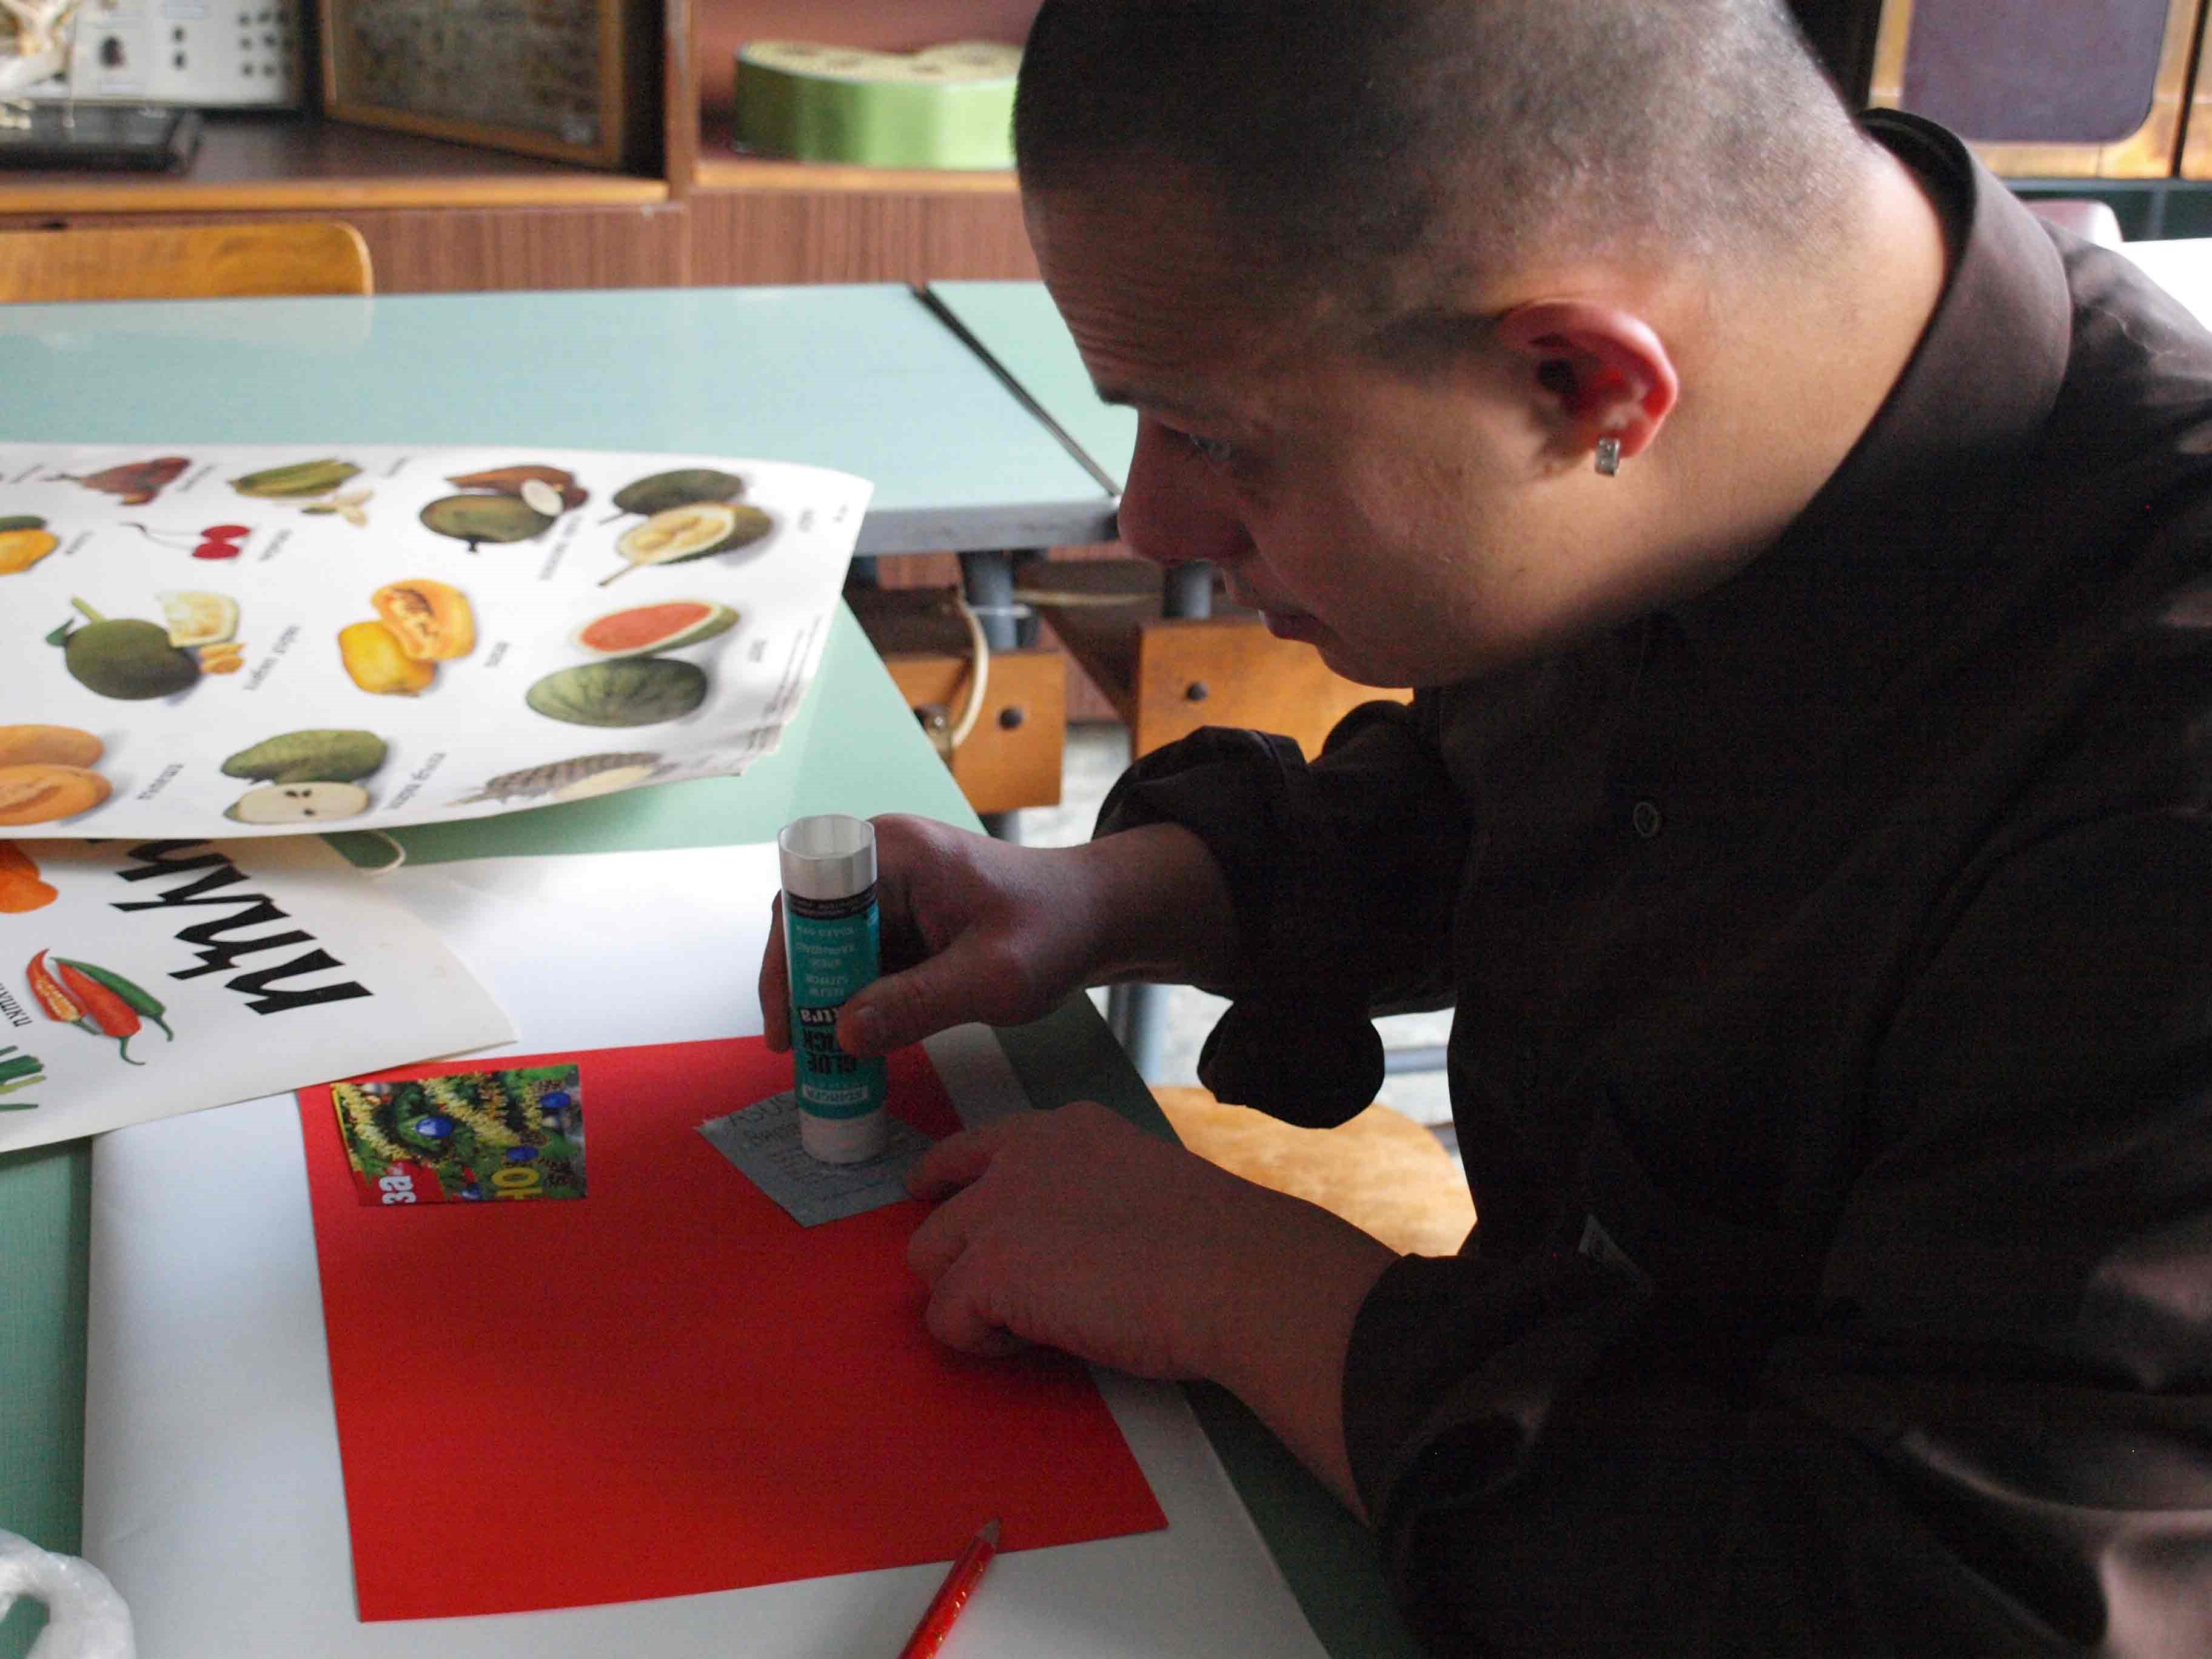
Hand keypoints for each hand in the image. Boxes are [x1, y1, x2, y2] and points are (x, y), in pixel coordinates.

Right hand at [758, 815, 1235, 1057]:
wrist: (1098, 917)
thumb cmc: (1056, 930)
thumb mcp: (993, 977)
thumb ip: (919, 1005)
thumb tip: (844, 1034)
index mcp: (893, 852)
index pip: (808, 900)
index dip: (789, 961)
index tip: (791, 1024)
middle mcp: (879, 860)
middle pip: (810, 925)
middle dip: (803, 990)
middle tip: (800, 1054)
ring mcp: (889, 888)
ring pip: (831, 947)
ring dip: (826, 1000)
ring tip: (822, 1061)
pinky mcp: (902, 916)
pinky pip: (861, 958)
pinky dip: (856, 1000)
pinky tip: (857, 1043)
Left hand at [906, 1101, 1397, 1511]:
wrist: (1237, 1275)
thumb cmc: (1216, 1248)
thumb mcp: (1140, 1186)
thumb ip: (1087, 1196)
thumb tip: (1064, 1245)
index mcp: (1066, 1131)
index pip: (973, 1146)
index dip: (945, 1178)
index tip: (929, 1193)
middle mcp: (1020, 1156)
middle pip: (940, 1216)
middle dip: (963, 1263)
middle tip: (1010, 1303)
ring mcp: (996, 1209)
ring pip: (930, 1264)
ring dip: (971, 1302)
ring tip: (1035, 1324)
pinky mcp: (986, 1268)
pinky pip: (945, 1320)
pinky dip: (983, 1344)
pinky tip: (1040, 1340)